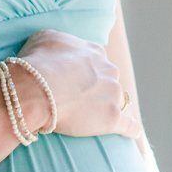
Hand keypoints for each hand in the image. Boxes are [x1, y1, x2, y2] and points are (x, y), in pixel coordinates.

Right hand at [8, 28, 141, 139]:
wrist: (39, 89)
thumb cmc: (38, 63)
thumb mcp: (44, 38)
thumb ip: (59, 42)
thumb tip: (58, 49)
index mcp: (94, 52)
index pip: (97, 61)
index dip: (86, 72)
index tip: (76, 80)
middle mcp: (108, 70)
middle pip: (108, 80)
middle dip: (99, 88)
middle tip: (79, 100)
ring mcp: (113, 94)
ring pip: (117, 101)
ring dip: (108, 107)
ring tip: (95, 118)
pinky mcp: (112, 117)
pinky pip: (128, 125)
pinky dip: (131, 129)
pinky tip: (132, 133)